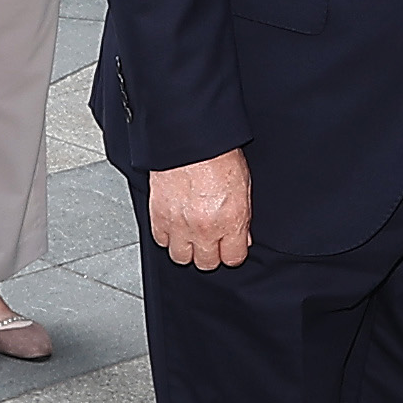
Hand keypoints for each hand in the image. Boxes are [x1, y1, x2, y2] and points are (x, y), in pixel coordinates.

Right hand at [149, 151, 251, 269]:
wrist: (189, 139)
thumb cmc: (218, 155)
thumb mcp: (244, 186)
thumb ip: (243, 218)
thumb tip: (242, 237)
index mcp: (231, 221)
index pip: (233, 259)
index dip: (232, 252)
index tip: (230, 245)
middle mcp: (205, 229)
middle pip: (206, 263)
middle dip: (210, 253)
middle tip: (211, 239)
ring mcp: (180, 226)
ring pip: (181, 258)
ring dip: (187, 248)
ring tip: (191, 234)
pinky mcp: (159, 218)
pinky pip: (161, 241)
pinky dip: (168, 236)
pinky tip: (175, 225)